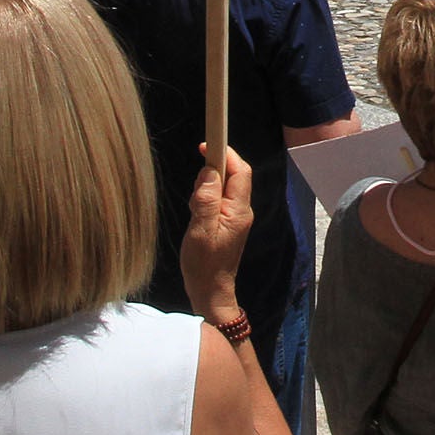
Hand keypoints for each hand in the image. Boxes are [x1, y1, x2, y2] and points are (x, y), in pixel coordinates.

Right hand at [179, 142, 254, 317]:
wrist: (210, 290)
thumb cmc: (204, 264)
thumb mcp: (200, 231)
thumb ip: (206, 199)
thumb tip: (209, 170)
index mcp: (238, 210)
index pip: (239, 171)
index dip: (225, 153)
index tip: (207, 144)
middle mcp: (240, 210)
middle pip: (231, 176)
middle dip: (211, 174)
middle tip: (195, 194)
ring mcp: (234, 217)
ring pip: (220, 187)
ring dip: (205, 189)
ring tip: (194, 212)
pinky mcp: (225, 223)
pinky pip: (215, 201)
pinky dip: (203, 200)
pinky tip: (195, 216)